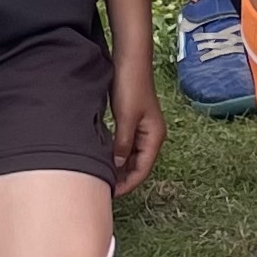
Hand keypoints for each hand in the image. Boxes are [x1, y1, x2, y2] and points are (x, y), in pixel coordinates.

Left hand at [107, 64, 164, 196]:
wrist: (130, 62)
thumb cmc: (131, 87)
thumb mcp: (126, 119)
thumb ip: (122, 144)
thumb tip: (117, 166)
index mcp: (155, 136)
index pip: (143, 170)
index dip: (127, 184)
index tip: (110, 194)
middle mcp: (152, 135)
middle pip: (139, 165)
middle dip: (123, 178)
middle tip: (103, 188)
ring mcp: (144, 129)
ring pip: (132, 157)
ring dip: (120, 167)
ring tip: (102, 176)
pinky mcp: (134, 122)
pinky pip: (127, 146)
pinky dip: (118, 155)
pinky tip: (104, 158)